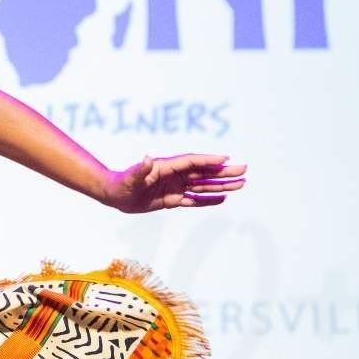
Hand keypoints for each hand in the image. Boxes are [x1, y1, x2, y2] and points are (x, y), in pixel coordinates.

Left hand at [100, 153, 247, 212]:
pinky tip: (223, 198)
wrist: (115, 195)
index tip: (225, 159)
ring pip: (203, 185)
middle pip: (204, 172)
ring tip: (241, 184)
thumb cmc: (121, 184)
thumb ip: (140, 170)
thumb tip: (147, 158)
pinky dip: (208, 199)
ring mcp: (176, 187)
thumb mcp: (130, 178)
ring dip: (221, 185)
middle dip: (223, 172)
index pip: (192, 162)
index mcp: (166, 167)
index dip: (208, 161)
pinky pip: (195, 200)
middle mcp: (175, 175)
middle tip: (244, 170)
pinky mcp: (173, 199)